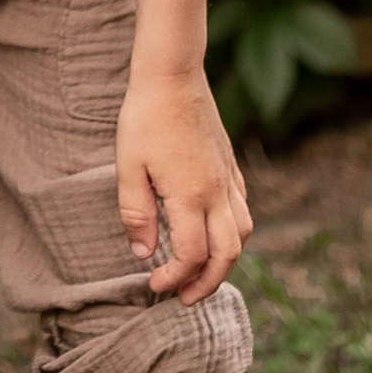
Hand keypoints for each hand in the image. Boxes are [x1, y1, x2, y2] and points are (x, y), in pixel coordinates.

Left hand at [116, 68, 249, 303]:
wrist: (173, 74)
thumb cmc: (145, 117)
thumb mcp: (128, 166)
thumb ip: (136, 213)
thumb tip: (142, 253)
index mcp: (190, 195)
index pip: (191, 256)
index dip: (174, 279)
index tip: (154, 286)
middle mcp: (217, 192)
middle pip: (227, 255)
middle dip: (208, 284)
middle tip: (184, 298)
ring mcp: (228, 179)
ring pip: (243, 234)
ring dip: (225, 261)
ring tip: (201, 273)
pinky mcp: (230, 166)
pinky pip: (242, 210)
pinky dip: (233, 232)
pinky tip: (213, 233)